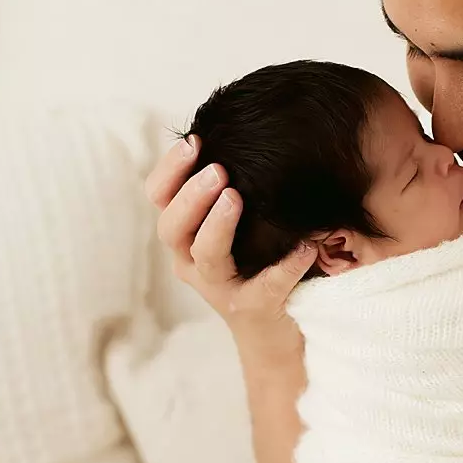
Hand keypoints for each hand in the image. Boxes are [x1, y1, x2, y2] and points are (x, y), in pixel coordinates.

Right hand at [144, 135, 317, 357]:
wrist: (275, 332)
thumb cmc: (257, 262)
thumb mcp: (237, 223)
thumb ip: (231, 188)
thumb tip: (246, 129)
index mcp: (184, 235)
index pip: (158, 197)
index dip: (168, 169)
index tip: (193, 140)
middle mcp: (191, 262)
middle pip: (171, 226)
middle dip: (190, 194)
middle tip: (216, 169)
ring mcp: (218, 287)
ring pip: (203, 256)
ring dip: (216, 224)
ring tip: (235, 197)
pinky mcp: (251, 308)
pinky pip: (264, 286)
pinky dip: (284, 265)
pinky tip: (304, 246)